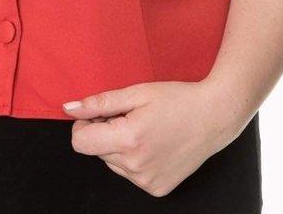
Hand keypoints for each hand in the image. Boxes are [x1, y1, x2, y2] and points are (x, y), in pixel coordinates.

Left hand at [61, 79, 246, 197]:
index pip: (80, 142)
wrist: (214, 117)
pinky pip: (129, 174)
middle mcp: (136, 167)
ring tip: (144, 129)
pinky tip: (153, 144)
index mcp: (128, 140)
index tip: (99, 113)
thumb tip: (68, 108)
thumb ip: (99, 102)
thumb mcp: (136, 92)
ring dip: (119, 146)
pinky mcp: (157, 190)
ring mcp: (147, 182)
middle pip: (96, 151)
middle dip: (105, 132)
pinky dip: (134, 159)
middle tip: (131, 116)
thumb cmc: (176, 99)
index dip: (84, 124)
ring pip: (112, 163)